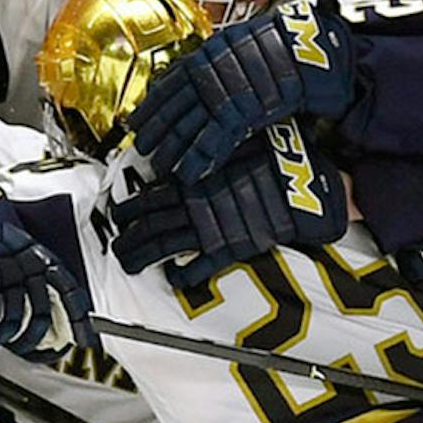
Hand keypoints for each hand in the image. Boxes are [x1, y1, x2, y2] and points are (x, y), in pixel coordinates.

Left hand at [112, 120, 347, 284]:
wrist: (305, 184)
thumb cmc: (277, 157)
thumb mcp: (242, 142)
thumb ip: (218, 149)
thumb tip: (201, 146)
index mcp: (195, 176)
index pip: (151, 193)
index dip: (131, 207)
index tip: (118, 214)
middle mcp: (195, 201)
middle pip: (149, 222)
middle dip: (128, 236)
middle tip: (117, 246)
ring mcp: (210, 226)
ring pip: (163, 244)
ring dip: (143, 256)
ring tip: (131, 265)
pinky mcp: (229, 248)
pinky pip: (200, 266)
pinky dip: (185, 275)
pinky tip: (175, 280)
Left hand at [125, 0, 353, 184]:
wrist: (309, 46)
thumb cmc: (286, 44)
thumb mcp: (245, 45)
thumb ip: (224, 62)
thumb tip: (208, 75)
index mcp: (208, 52)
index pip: (169, 83)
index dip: (151, 105)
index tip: (137, 118)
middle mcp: (209, 71)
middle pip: (172, 107)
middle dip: (155, 131)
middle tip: (141, 147)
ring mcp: (222, 92)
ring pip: (186, 125)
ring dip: (170, 148)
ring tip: (159, 164)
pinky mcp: (240, 112)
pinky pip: (212, 140)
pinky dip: (198, 159)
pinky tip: (188, 172)